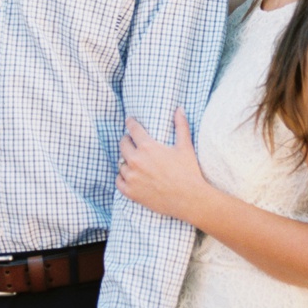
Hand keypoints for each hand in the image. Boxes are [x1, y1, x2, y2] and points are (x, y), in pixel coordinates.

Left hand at [116, 107, 209, 223]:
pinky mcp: (130, 192)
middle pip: (123, 144)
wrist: (188, 199)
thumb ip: (181, 125)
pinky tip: (129, 175)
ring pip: (120, 163)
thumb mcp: (185, 146)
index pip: (133, 129)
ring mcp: (131, 177)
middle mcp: (135, 160)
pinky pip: (118, 180)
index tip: (130, 121)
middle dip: (127, 140)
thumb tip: (179, 109)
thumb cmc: (188, 171)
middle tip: (132, 141)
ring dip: (126, 160)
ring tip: (134, 161)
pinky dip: (122, 177)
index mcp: (148, 147)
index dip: (131, 123)